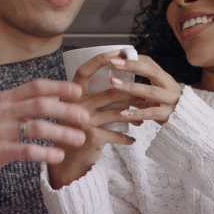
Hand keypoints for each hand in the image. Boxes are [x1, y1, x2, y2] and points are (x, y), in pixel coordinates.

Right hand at [0, 79, 92, 179]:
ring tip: (79, 139)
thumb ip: (26, 102)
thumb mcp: (3, 110)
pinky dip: (46, 153)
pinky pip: (27, 150)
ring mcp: (0, 131)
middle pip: (41, 105)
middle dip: (66, 110)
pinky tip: (59, 156)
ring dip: (62, 132)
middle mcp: (3, 111)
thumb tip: (56, 94)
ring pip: (37, 127)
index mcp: (6, 98)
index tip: (77, 91)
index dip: (58, 87)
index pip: (36, 86)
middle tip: (85, 117)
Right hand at [48, 50, 149, 189]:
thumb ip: (93, 99)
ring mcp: (83, 121)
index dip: (99, 60)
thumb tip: (122, 84)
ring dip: (134, 115)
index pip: (84, 71)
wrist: (68, 161)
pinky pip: (116, 133)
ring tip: (142, 119)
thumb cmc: (77, 132)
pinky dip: (126, 137)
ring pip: (117, 112)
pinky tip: (132, 139)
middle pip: (110, 93)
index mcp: (72, 95)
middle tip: (146, 97)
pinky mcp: (92, 137)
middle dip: (132, 95)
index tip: (117, 52)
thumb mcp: (79, 112)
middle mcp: (75, 106)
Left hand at [96, 53, 182, 125]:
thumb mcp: (159, 93)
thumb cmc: (168, 107)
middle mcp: (170, 86)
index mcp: (165, 79)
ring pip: (150, 91)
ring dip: (130, 87)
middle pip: (151, 72)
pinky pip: (152, 113)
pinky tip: (124, 113)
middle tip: (114, 63)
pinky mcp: (169, 115)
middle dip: (132, 66)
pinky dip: (137, 113)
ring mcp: (171, 100)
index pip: (150, 63)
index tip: (117, 56)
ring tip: (114, 83)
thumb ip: (143, 87)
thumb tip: (119, 79)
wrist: (189, 123)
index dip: (134, 58)